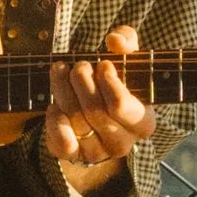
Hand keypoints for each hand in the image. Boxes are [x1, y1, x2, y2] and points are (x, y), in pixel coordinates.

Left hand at [46, 23, 154, 182]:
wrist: (96, 109)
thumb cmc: (115, 81)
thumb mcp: (126, 57)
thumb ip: (127, 41)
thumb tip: (115, 40)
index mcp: (143, 123)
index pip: (121, 106)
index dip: (109, 82)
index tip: (102, 64)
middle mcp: (123, 143)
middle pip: (95, 111)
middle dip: (82, 82)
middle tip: (79, 65)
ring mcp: (98, 153)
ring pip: (75, 120)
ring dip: (63, 90)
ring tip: (60, 70)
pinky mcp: (74, 156)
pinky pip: (62, 142)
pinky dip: (54, 120)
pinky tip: (54, 103)